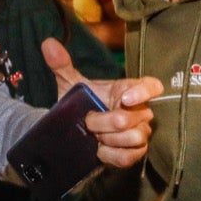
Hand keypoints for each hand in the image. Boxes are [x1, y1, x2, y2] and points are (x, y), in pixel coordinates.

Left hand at [42, 38, 160, 168]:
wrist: (78, 132)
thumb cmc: (82, 105)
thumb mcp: (70, 85)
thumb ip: (62, 65)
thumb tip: (48, 43)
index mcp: (128, 91)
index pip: (152, 86)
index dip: (143, 92)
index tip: (123, 98)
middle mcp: (140, 111)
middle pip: (130, 118)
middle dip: (102, 122)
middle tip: (88, 122)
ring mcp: (140, 133)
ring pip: (133, 137)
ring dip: (107, 139)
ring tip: (94, 136)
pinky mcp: (136, 152)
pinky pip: (128, 156)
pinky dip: (110, 154)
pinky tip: (99, 150)